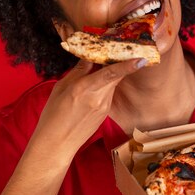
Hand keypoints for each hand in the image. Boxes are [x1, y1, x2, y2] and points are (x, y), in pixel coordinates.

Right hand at [28, 58, 145, 165]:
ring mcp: (104, 107)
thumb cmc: (53, 114)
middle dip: (120, 63)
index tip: (142, 59)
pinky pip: (108, 93)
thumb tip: (89, 56)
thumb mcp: (61, 87)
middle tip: (122, 50)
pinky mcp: (105, 113)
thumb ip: (78, 71)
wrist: (57, 144)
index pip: (110, 73)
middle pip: (115, 76)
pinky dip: (105, 86)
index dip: (127, 65)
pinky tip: (95, 86)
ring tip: (101, 65)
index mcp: (84, 88)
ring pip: (112, 84)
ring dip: (110, 74)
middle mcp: (98, 98)